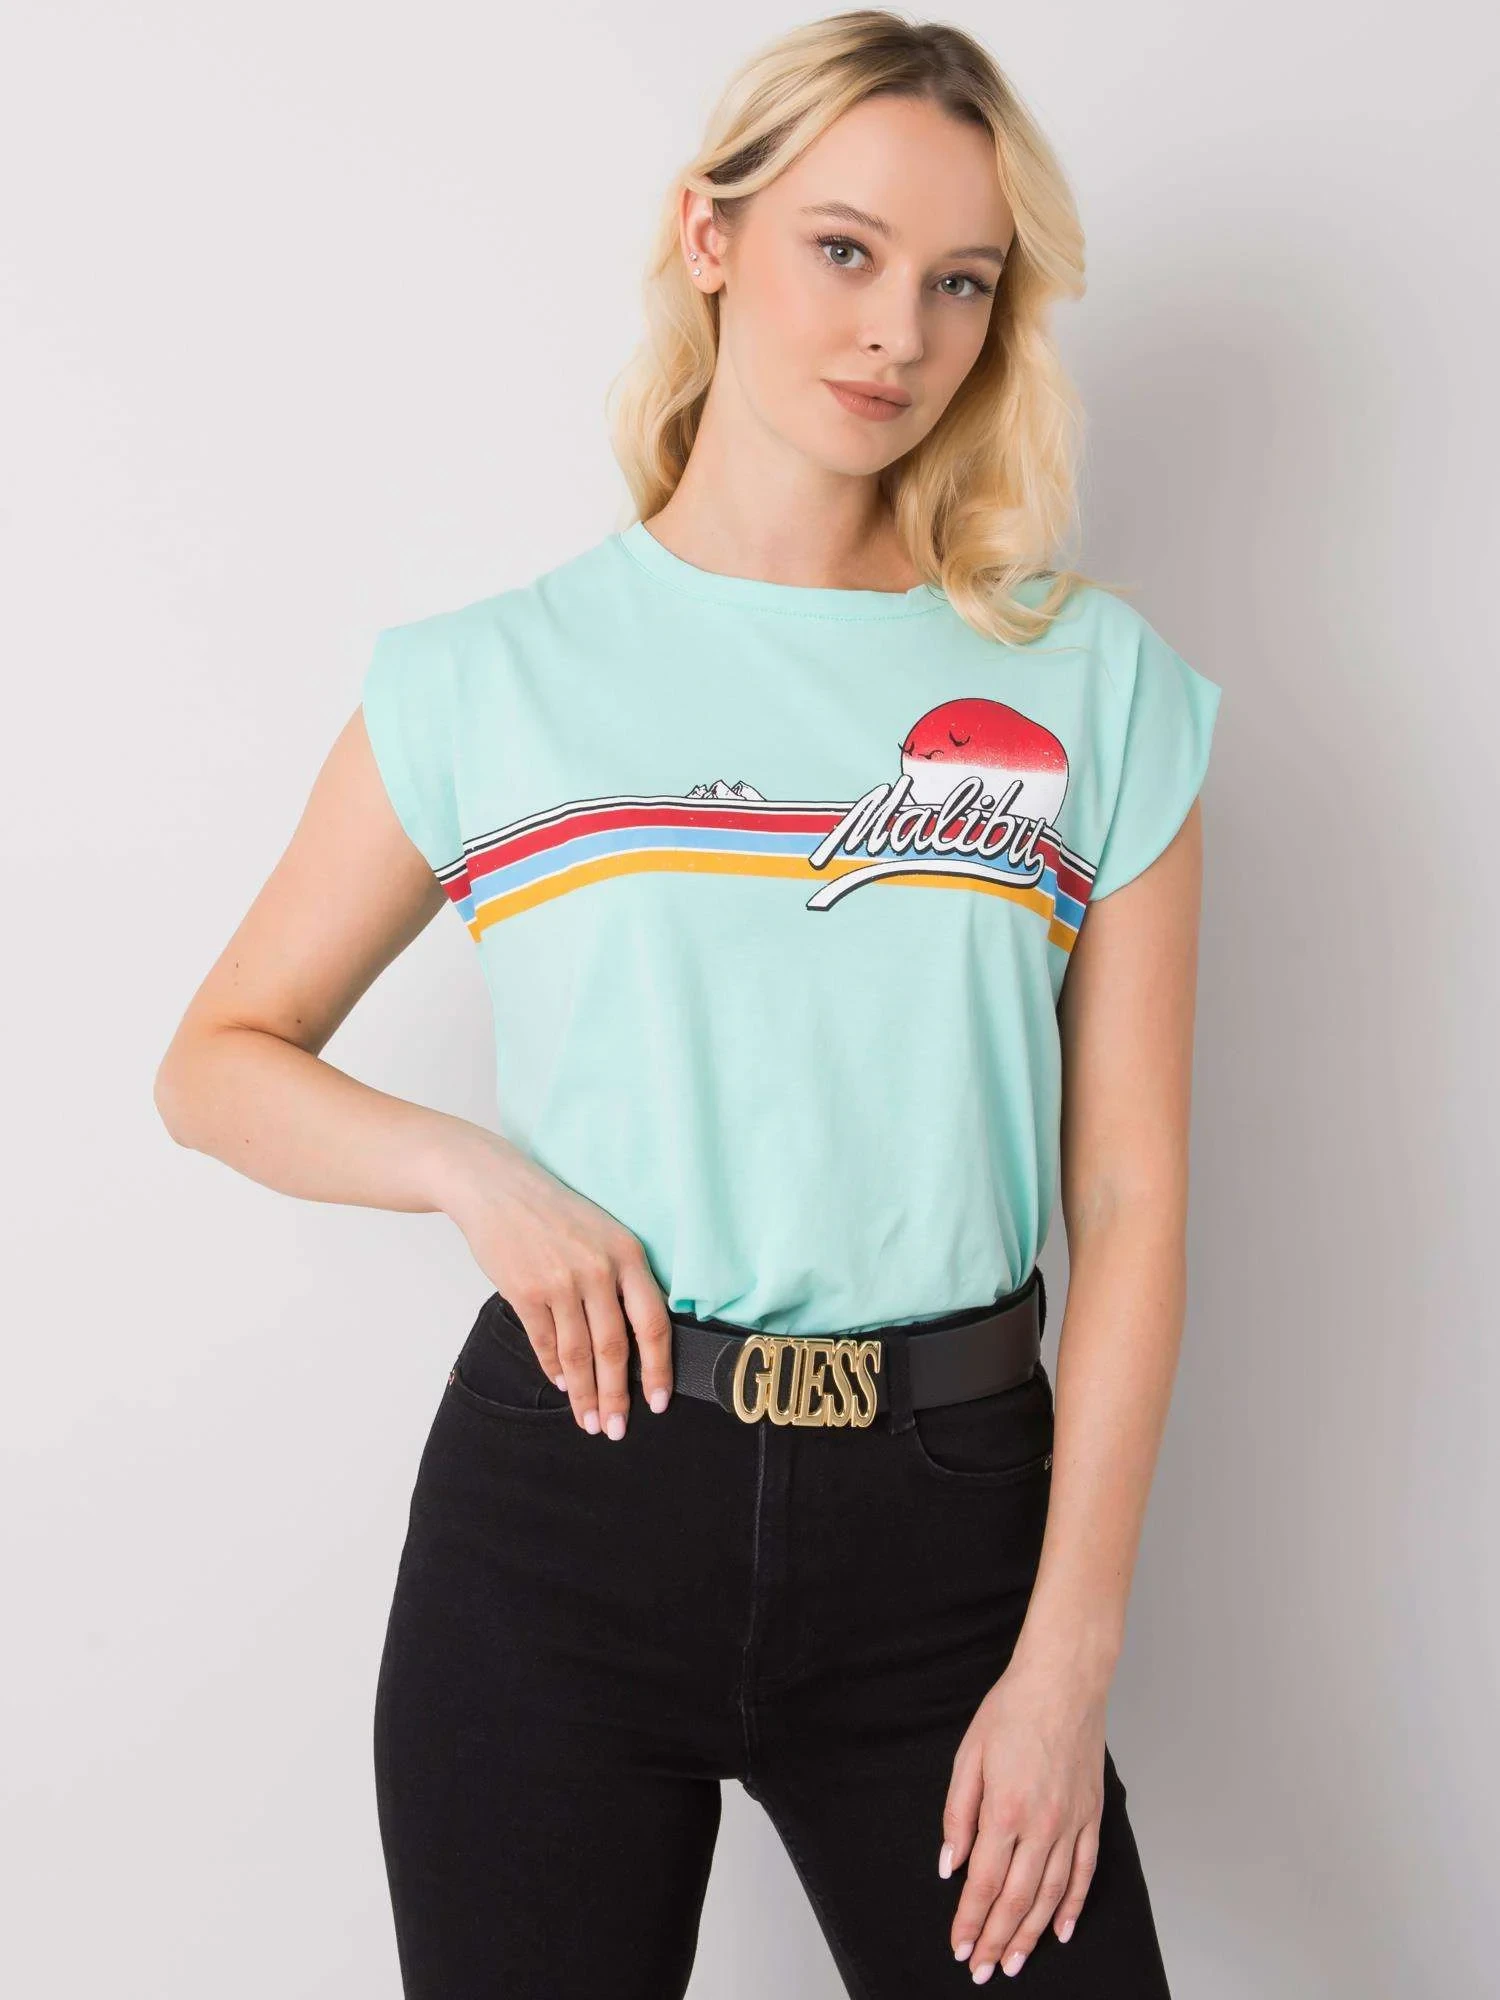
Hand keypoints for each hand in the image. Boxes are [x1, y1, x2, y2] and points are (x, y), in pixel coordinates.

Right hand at [435, 1126, 673, 1438]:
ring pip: (578, 1353)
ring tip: (588, 1421)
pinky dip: (553, 1369)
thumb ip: (623, 1279)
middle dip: (617, 1397)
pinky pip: (544, 1342)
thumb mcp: (604, 1234)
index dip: (658, 1369)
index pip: (653, 1324)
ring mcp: (559, 1281)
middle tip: (616, 1429)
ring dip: (584, 1393)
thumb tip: (636, 1341)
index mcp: (628, 1254)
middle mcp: (598, 1269)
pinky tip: (561, 1385)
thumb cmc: (555, 1212)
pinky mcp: (524, 1291)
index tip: (659, 1402)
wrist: (497, 1187)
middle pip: (614, 1348)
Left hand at [939, 1650, 1107, 1980]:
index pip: (982, 1883)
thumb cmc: (1011, 1711)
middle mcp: (1042, 1825)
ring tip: (1015, 1962)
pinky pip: (1084, 1872)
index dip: (969, 1921)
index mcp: (1005, 1810)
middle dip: (996, 1940)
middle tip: (983, 1969)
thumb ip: (957, 1815)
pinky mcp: (1092, 1816)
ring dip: (1030, 1934)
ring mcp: (1071, 1823)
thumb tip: (949, 1865)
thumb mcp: (968, 1755)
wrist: (1064, 1681)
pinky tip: (1060, 1930)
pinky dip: (1072, 1906)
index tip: (960, 1947)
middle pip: (1016, 1899)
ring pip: (1051, 1896)